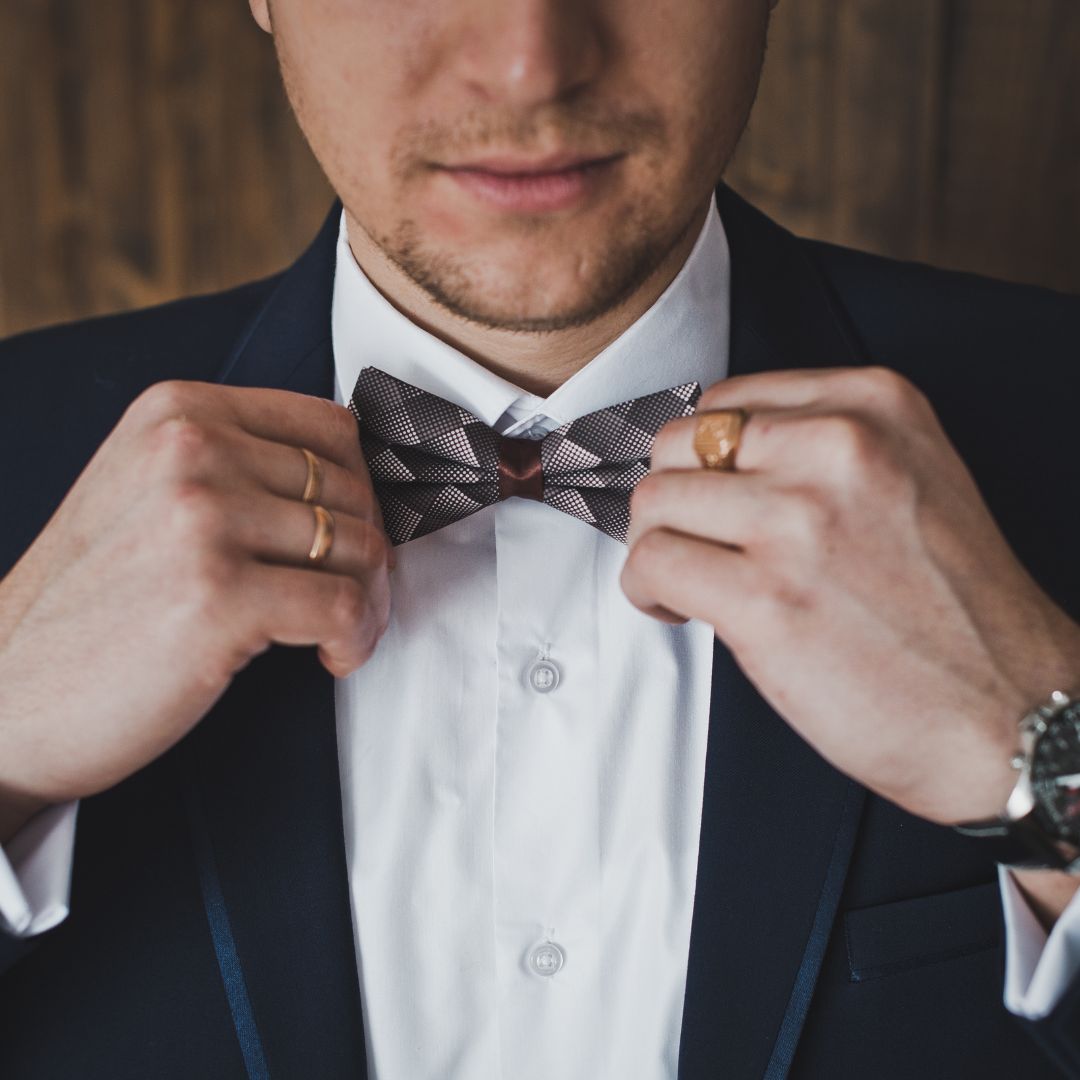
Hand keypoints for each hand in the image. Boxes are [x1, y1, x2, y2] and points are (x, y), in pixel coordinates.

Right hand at [0, 380, 392, 838]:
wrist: (5, 696)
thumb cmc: (95, 604)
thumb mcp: (149, 492)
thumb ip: (237, 466)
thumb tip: (356, 482)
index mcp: (178, 411)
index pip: (330, 428)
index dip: (363, 491)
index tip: (351, 539)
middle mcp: (191, 449)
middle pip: (353, 490)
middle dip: (369, 553)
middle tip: (350, 599)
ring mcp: (202, 519)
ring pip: (361, 546)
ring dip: (370, 601)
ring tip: (339, 635)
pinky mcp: (218, 597)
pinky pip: (345, 606)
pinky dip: (357, 638)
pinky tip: (330, 659)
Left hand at [622, 366, 1079, 825]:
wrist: (1012, 711)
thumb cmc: (958, 612)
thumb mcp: (911, 479)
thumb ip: (819, 452)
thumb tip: (714, 467)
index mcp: (875, 406)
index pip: (725, 402)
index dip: (700, 459)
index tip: (707, 496)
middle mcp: (838, 449)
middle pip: (678, 445)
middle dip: (672, 499)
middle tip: (692, 541)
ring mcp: (801, 521)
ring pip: (654, 501)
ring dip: (655, 546)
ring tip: (690, 580)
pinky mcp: (767, 598)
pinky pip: (651, 562)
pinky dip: (646, 589)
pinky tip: (679, 608)